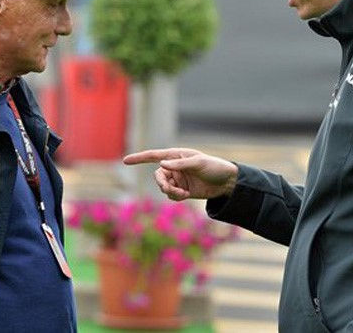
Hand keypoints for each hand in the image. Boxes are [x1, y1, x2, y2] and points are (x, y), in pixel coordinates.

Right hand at [123, 148, 237, 200]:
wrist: (226, 182)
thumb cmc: (214, 167)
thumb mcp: (198, 163)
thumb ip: (180, 164)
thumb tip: (161, 164)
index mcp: (176, 155)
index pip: (153, 156)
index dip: (139, 158)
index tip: (125, 161)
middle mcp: (174, 167)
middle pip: (157, 176)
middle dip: (162, 183)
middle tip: (170, 189)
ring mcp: (177, 179)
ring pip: (163, 187)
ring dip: (170, 191)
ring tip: (183, 193)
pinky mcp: (182, 190)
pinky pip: (170, 195)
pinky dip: (175, 196)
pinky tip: (186, 195)